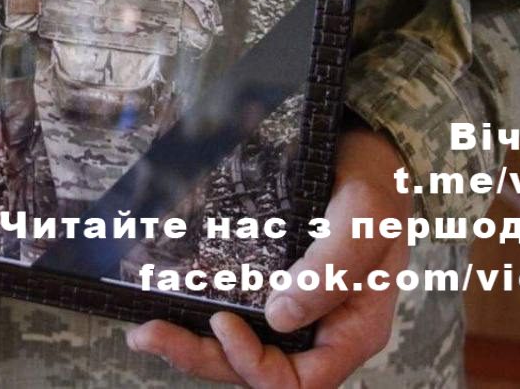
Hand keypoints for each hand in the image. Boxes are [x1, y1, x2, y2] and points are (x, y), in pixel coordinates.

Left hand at [127, 127, 412, 387]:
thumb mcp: (364, 220)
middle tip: (151, 334)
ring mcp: (295, 312)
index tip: (222, 322)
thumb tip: (279, 318)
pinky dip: (197, 314)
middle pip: (259, 369)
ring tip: (145, 330)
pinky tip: (165, 298)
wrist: (365, 153)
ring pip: (240, 348)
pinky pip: (235, 315)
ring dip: (192, 344)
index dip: (256, 365)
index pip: (303, 381)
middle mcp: (321, 330)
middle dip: (202, 357)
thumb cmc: (375, 186)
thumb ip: (330, 269)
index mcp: (353, 329)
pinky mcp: (271, 287)